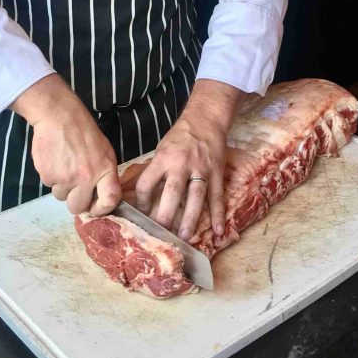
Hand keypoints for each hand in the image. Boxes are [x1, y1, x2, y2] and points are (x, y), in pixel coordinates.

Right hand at [10, 74, 120, 215]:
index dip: (102, 209)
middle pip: (78, 207)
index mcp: (105, 169)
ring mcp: (66, 178)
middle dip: (75, 200)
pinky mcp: (48, 175)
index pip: (110, 200)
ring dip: (62, 186)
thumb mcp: (104, 151)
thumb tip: (100, 198)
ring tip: (64, 165)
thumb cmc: (84, 132)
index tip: (95, 207)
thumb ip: (103, 175)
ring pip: (61, 197)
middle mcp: (86, 177)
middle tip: (74, 185)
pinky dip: (51, 176)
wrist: (59, 116)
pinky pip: (49, 185)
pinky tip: (55, 160)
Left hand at [134, 79, 241, 241]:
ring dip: (191, 219)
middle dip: (166, 216)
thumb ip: (154, 172)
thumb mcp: (161, 149)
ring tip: (185, 237)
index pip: (146, 183)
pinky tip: (218, 231)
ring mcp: (201, 169)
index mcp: (163, 159)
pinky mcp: (216, 173)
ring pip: (196, 197)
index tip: (143, 215)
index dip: (142, 202)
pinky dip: (218, 214)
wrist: (206, 120)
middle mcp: (181, 165)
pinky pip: (217, 196)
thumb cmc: (180, 137)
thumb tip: (138, 195)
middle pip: (172, 193)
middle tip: (162, 237)